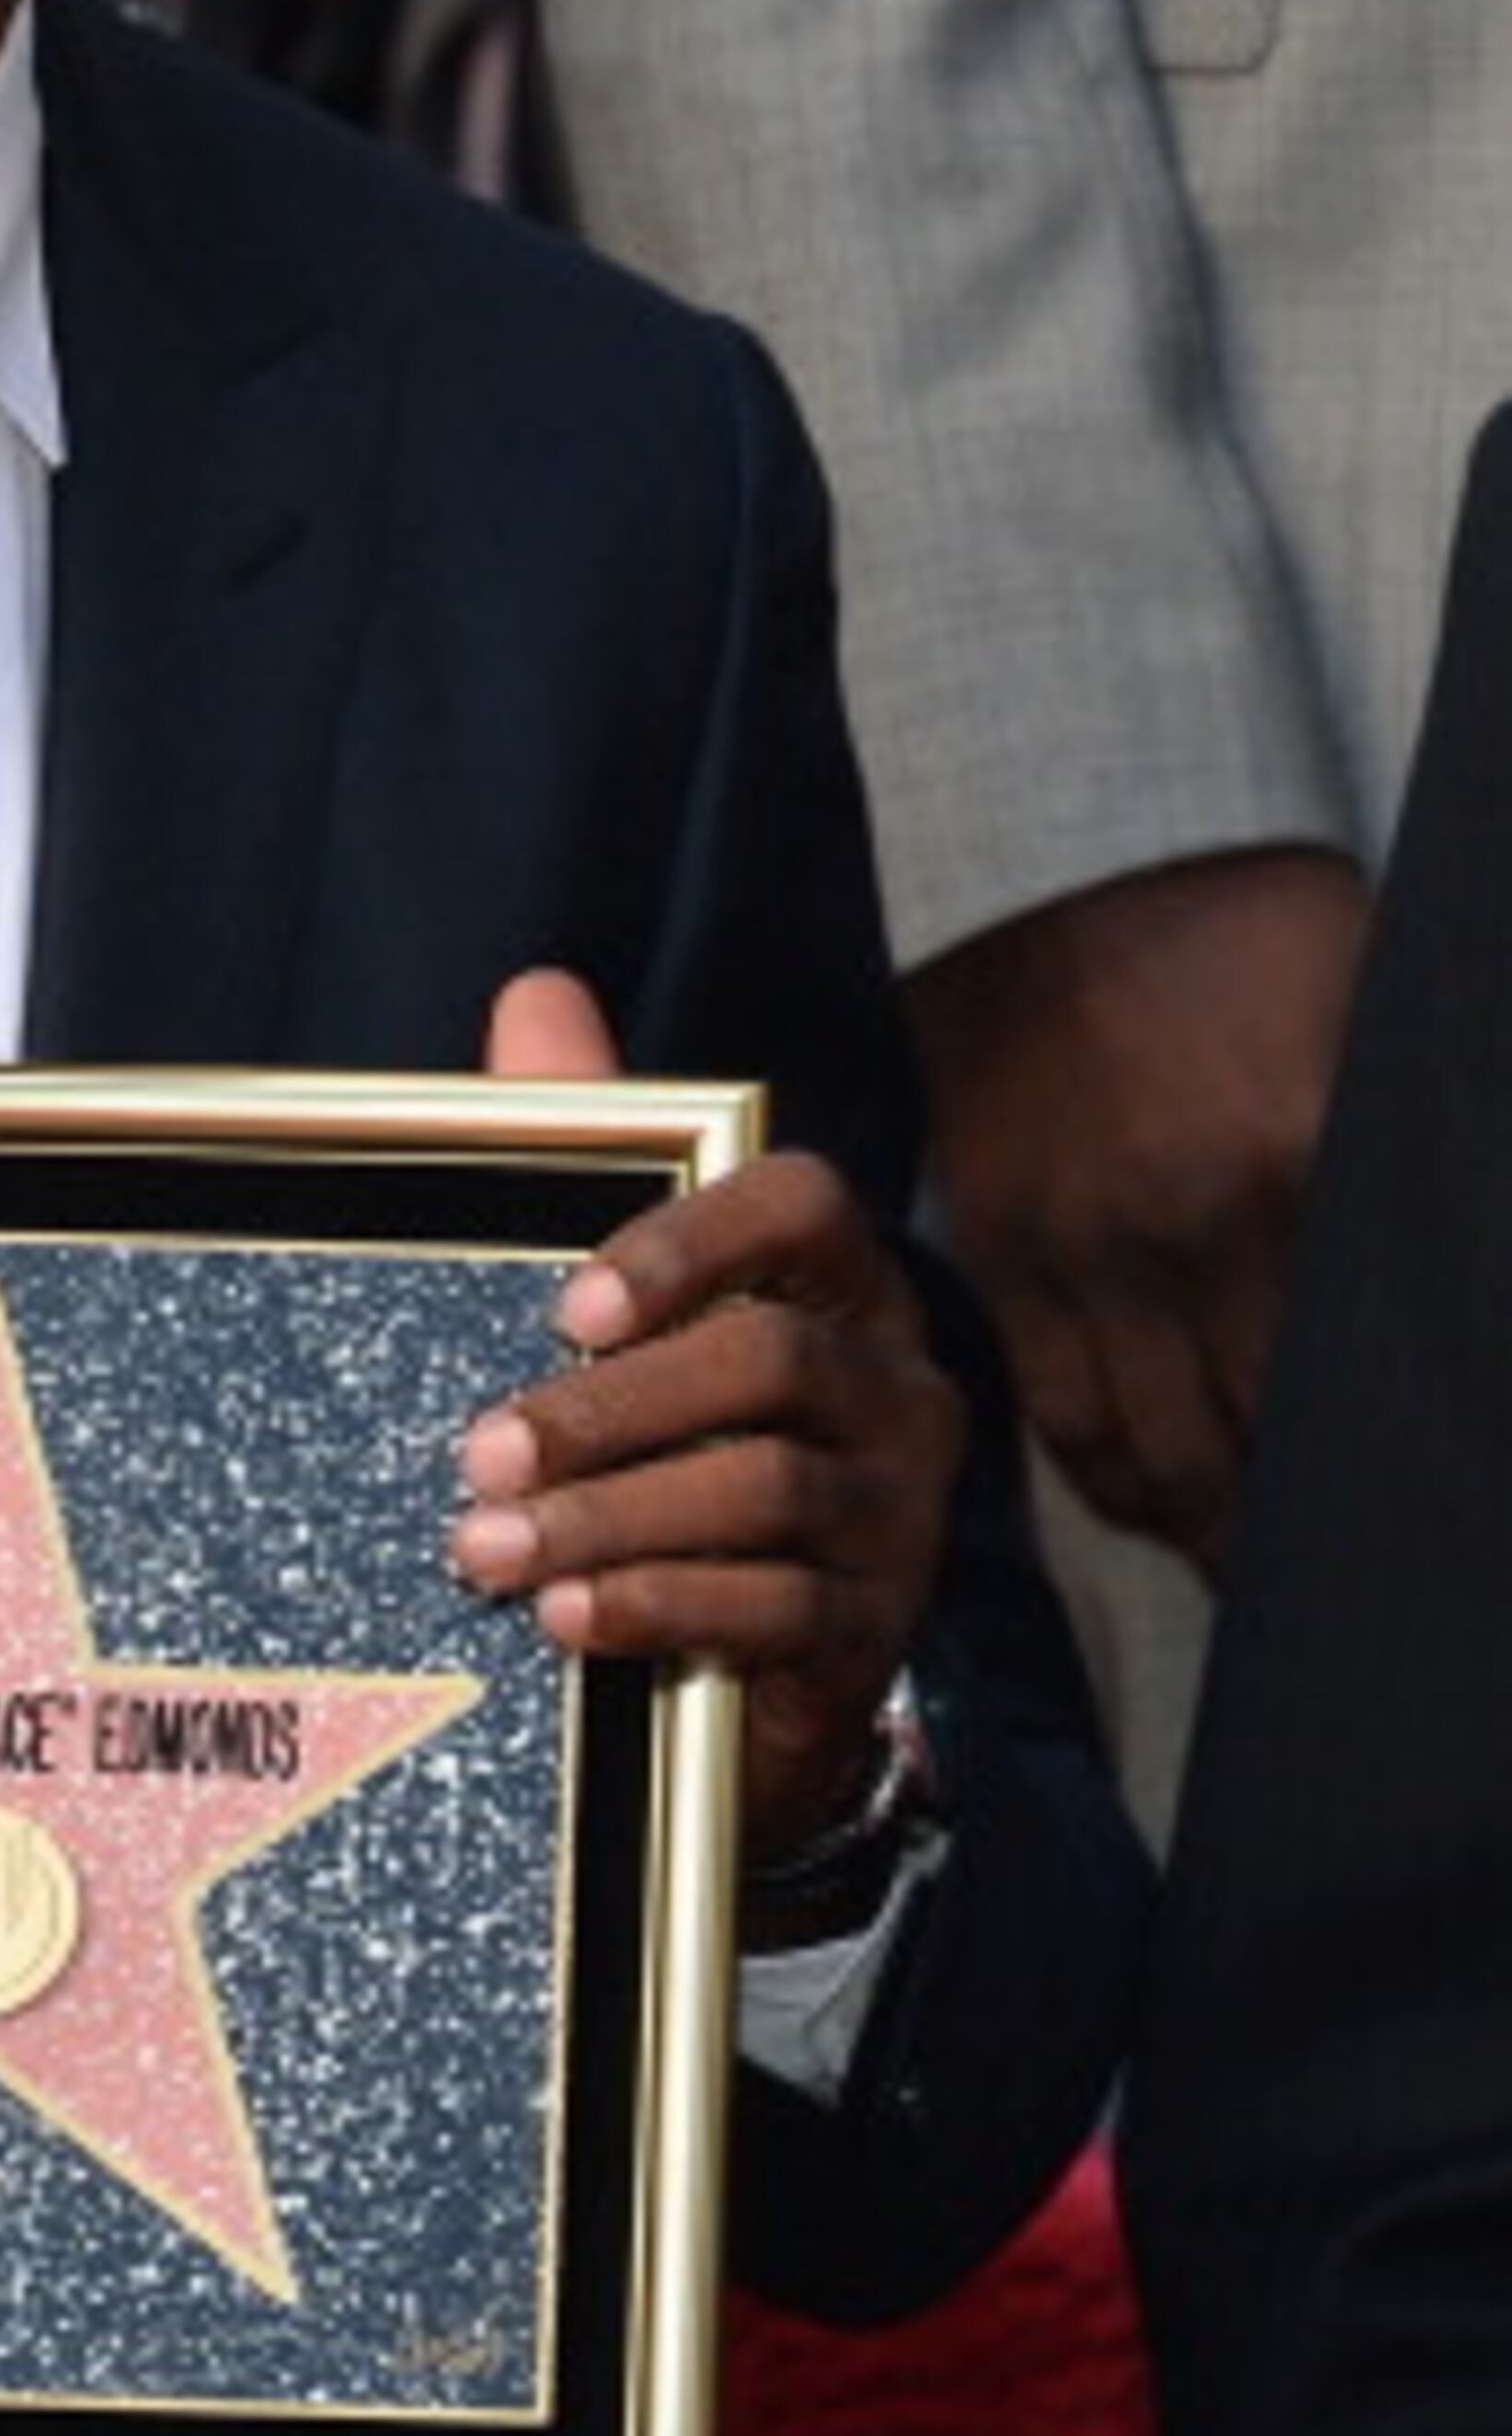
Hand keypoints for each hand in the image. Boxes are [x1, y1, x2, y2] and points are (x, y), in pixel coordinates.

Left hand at [450, 970, 963, 1869]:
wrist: (735, 1659)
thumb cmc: (663, 1443)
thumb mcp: (620, 1307)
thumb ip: (589, 1155)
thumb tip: (537, 995)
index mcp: (838, 1282)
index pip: (803, 1206)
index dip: (691, 1242)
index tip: (568, 1305)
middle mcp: (895, 1382)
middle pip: (768, 1362)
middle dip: (611, 1408)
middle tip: (480, 1457)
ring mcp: (900, 1509)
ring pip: (766, 1489)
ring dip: (614, 1518)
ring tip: (490, 1551)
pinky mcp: (875, 1625)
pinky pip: (777, 1606)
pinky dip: (661, 1605)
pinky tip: (569, 1617)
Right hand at [903, 845, 1368, 1573]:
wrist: (1071, 855)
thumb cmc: (1255, 929)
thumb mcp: (1367, 1034)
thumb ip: (1386, 1179)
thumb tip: (1432, 1300)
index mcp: (1298, 1169)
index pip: (1347, 1386)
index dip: (1377, 1478)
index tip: (1413, 1526)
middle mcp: (1187, 1233)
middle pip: (1249, 1451)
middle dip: (1290, 1539)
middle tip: (1333, 1580)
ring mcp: (1081, 1248)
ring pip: (1147, 1456)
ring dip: (1203, 1529)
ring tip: (1246, 1563)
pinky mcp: (1002, 1244)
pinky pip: (1058, 1410)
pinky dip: (1114, 1477)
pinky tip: (1158, 1499)